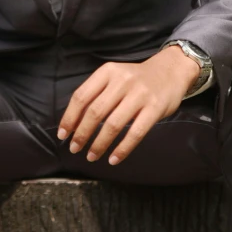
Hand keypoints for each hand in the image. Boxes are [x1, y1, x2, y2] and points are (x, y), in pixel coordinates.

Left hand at [57, 46, 199, 164]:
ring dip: (99, 144)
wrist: (169, 71)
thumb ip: (97, 93)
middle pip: (95, 111)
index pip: (82, 96)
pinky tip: (113, 159)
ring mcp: (139, 94)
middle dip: (82, 134)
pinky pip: (135, 133)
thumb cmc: (135, 79)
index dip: (70, 117)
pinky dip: (122, 149)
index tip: (62, 135)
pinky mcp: (154, 108)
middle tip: (74, 149)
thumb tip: (74, 121)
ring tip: (91, 156)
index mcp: (107, 71)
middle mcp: (122, 80)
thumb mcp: (114, 77)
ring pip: (113, 124)